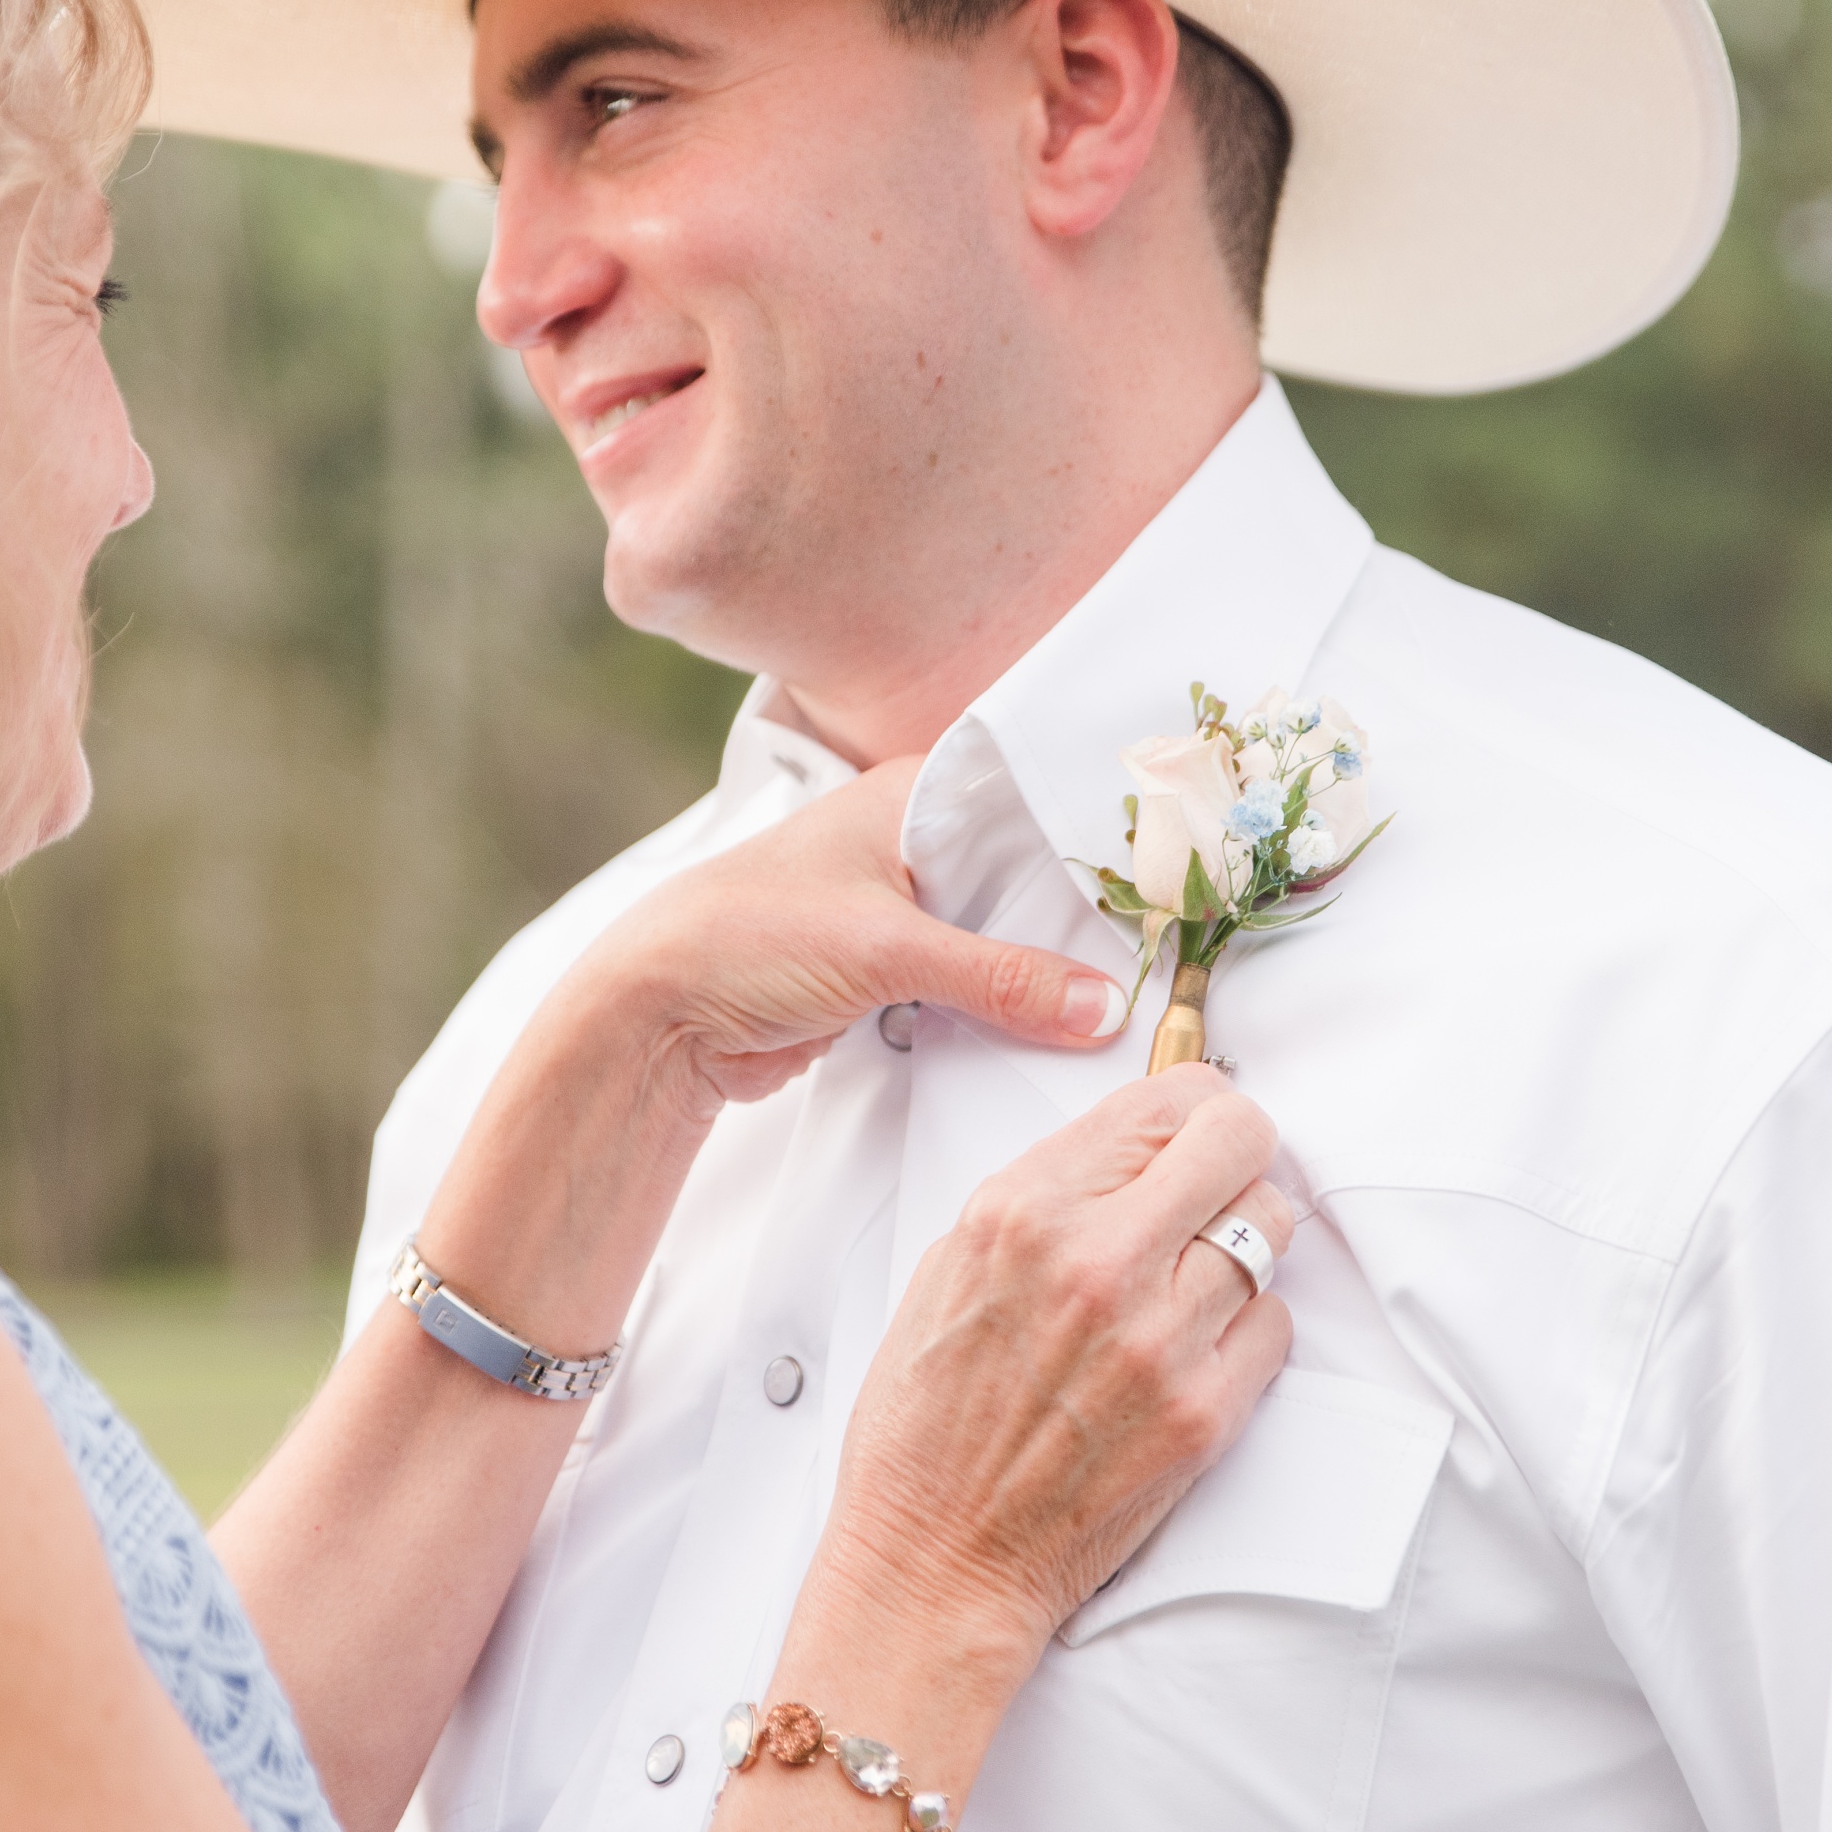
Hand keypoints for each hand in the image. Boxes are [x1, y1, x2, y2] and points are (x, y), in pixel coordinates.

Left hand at [567, 756, 1128, 1117]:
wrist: (656, 1016)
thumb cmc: (746, 938)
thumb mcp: (886, 950)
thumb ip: (1000, 977)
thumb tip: (1102, 1006)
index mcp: (909, 795)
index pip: (1030, 803)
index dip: (1097, 841)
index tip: (1175, 878)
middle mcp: (910, 843)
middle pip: (1025, 878)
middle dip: (1081, 922)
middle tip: (1169, 955)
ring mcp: (902, 911)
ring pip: (1001, 938)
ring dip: (1044, 974)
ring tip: (1130, 1002)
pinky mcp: (890, 975)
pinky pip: (971, 988)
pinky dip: (1004, 1011)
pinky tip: (1057, 1035)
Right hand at [808, 1062, 1296, 1676]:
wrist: (939, 1555)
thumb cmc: (930, 1422)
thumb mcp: (952, 1266)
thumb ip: (1048, 1195)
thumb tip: (1133, 1148)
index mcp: (1025, 1211)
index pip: (1165, 1100)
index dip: (1192, 1106)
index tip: (1191, 1128)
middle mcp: (1098, 1261)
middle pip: (1240, 1142)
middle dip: (1235, 1152)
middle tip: (1217, 1182)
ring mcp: (1160, 1338)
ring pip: (1270, 1229)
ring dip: (1240, 1245)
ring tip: (1191, 1278)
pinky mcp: (1204, 1411)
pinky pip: (1275, 1323)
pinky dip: (1246, 1328)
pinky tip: (1191, 1348)